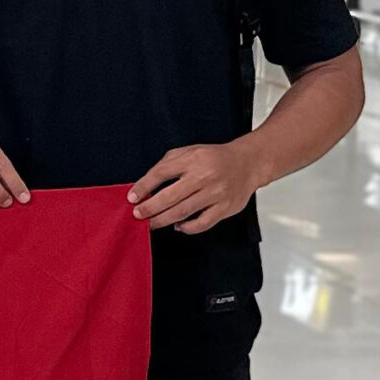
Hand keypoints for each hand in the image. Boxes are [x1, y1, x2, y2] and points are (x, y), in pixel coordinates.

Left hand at [129, 140, 261, 233]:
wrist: (248, 163)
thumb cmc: (214, 159)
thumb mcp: (189, 152)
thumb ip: (166, 166)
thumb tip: (145, 187)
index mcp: (193, 159)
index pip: (161, 173)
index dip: (143, 186)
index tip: (131, 197)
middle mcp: (205, 176)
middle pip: (170, 196)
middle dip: (150, 208)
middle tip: (137, 215)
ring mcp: (217, 193)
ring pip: (184, 212)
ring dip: (163, 220)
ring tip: (151, 224)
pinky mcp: (226, 207)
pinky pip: (202, 223)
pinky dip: (187, 227)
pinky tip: (178, 226)